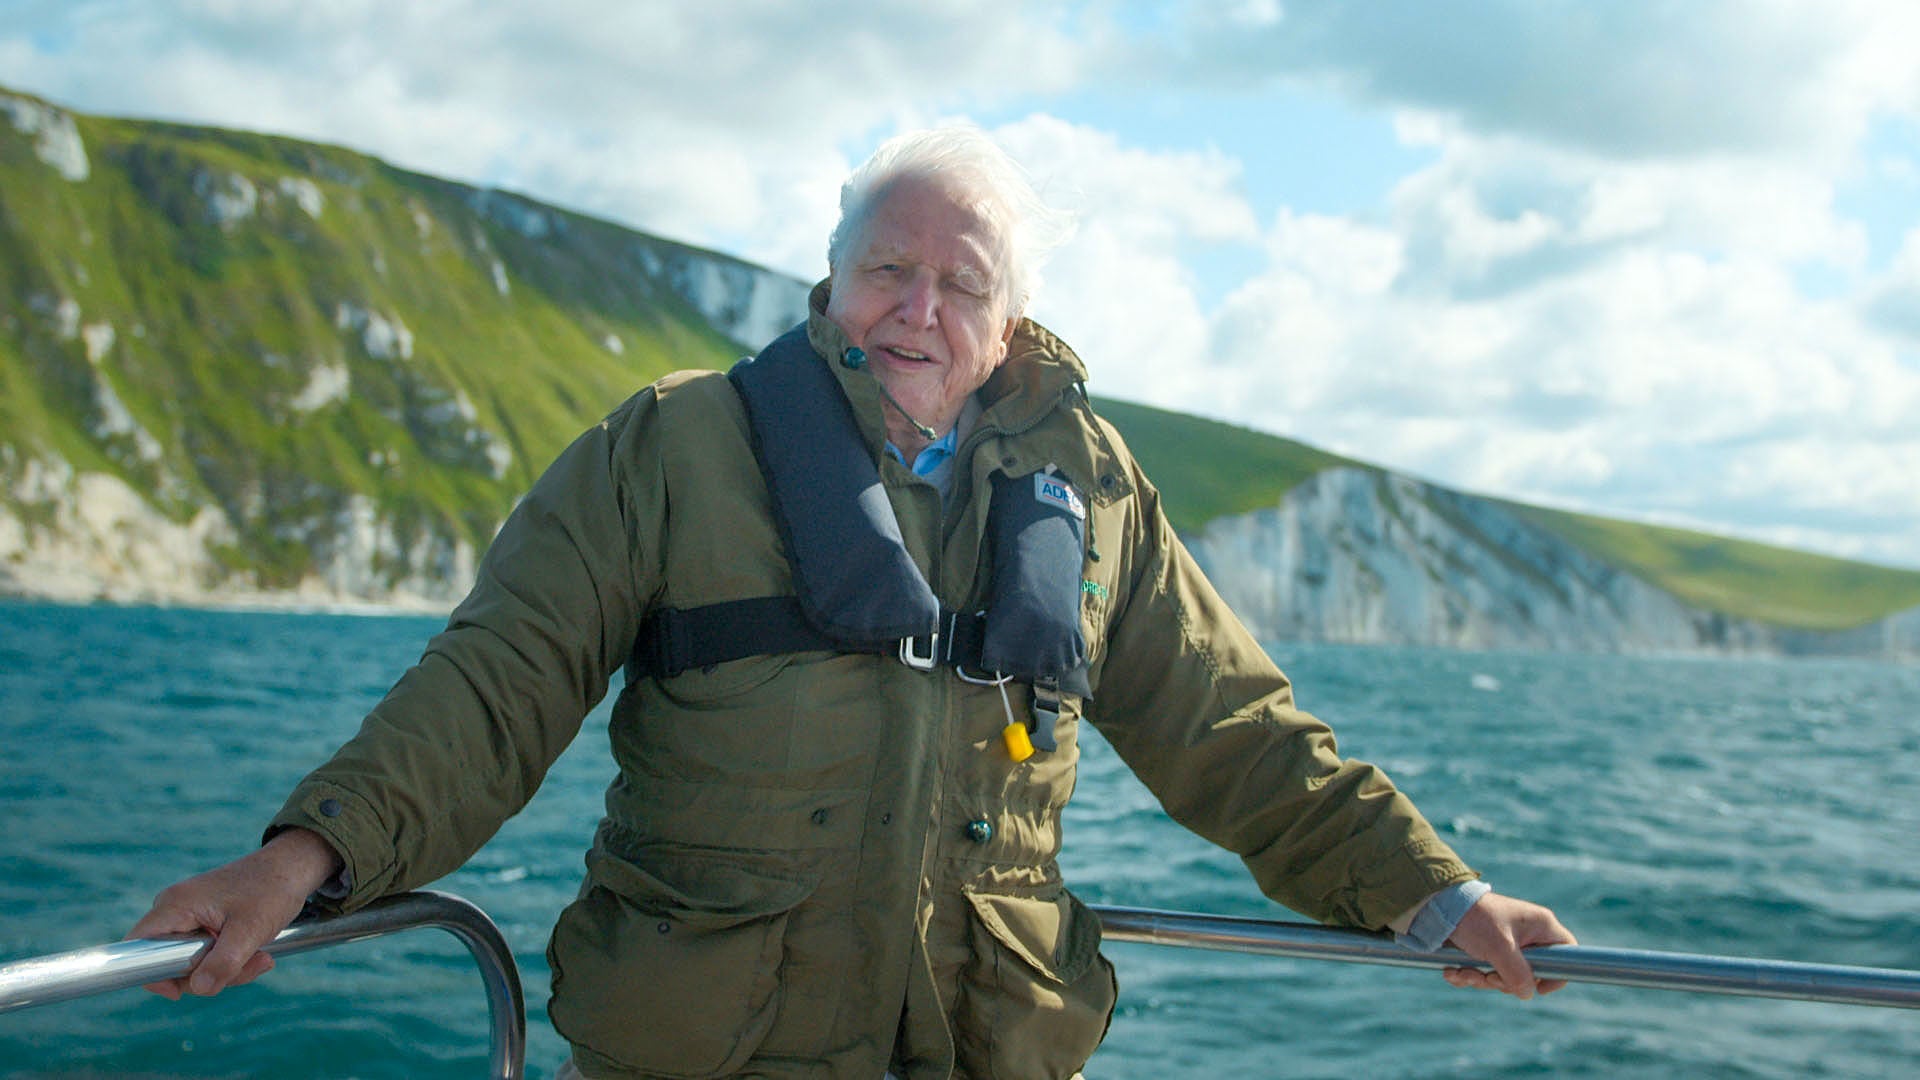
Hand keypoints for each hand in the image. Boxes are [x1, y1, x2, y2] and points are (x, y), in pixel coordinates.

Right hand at [125, 828, 342, 998]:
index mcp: (176, 904)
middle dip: (208, 974)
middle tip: (249, 967)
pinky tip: (259, 953)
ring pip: (193, 962)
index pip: (137, 946)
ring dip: (227, 969)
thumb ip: (224, 961)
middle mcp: (176, 908)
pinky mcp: (205, 921)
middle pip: (169, 961)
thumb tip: (197, 989)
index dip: (152, 975)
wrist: (293, 867)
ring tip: (262, 957)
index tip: (180, 992)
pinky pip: (207, 953)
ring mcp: (190, 915)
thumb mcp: (251, 930)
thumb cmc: (272, 889)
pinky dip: (231, 959)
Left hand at [1441, 892, 1575, 999]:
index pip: (1568, 951)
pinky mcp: (1487, 948)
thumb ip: (1518, 974)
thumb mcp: (1500, 948)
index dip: (1559, 973)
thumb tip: (1527, 994)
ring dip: (1481, 979)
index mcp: (1540, 926)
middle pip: (1531, 973)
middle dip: (1504, 981)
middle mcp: (1528, 934)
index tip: (1538, 986)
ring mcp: (1508, 942)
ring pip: (1505, 976)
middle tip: (1487, 976)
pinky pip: (1486, 971)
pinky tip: (1452, 972)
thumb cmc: (1475, 919)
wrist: (1438, 906)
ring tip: (1462, 972)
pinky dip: (1469, 975)